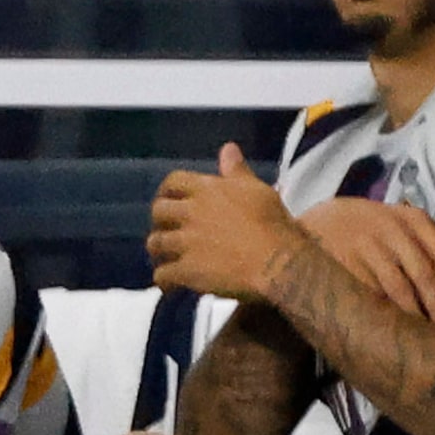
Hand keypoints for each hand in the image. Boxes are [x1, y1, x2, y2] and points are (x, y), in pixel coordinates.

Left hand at [148, 143, 301, 300]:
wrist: (279, 262)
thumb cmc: (274, 224)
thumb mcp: (257, 191)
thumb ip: (236, 172)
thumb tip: (228, 148)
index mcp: (209, 190)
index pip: (174, 181)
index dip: (167, 191)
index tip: (168, 200)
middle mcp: (192, 213)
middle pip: (158, 211)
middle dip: (159, 222)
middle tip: (167, 232)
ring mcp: (186, 242)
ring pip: (155, 243)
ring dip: (158, 252)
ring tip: (166, 259)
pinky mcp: (186, 270)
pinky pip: (162, 275)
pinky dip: (164, 281)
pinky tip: (171, 286)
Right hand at [295, 196, 434, 326]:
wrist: (308, 224)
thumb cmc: (360, 231)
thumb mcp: (393, 225)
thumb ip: (418, 246)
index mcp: (411, 218)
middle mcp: (392, 229)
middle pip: (424, 273)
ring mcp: (366, 247)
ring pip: (399, 288)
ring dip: (412, 314)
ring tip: (420, 334)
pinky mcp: (343, 263)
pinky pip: (370, 294)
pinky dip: (383, 313)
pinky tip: (390, 326)